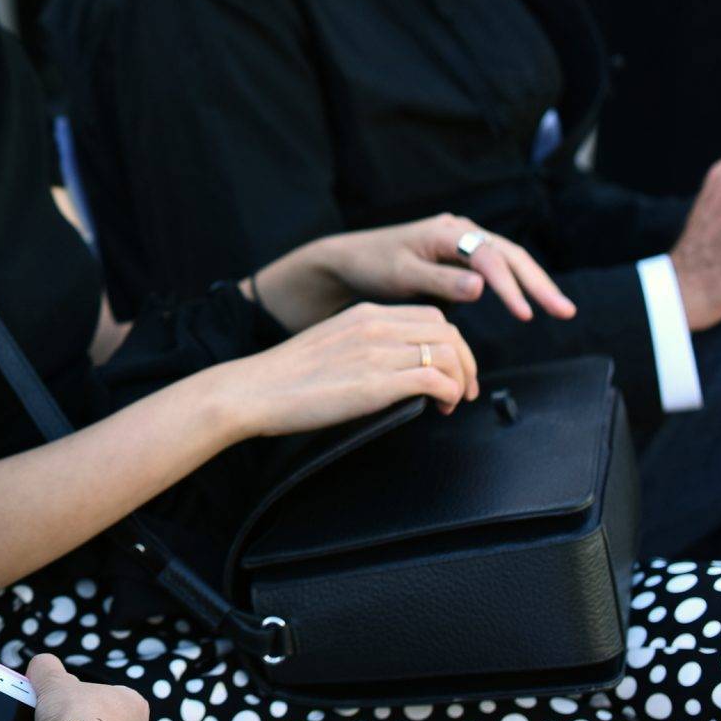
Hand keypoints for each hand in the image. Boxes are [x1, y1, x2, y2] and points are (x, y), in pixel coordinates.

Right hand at [208, 302, 477, 439]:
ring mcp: (377, 353)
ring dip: (462, 380)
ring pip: (449, 353)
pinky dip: (449, 393)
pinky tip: (440, 407)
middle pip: (449, 332)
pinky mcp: (376, 383)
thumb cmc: (283, 377)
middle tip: (465, 388)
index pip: (431, 316)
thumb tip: (394, 367)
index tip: (451, 367)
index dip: (452, 342)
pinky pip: (436, 379)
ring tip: (453, 401)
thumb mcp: (330, 344)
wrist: (253, 390)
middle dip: (467, 362)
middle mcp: (376, 326)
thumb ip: (364, 345)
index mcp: (364, 314)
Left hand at [311, 214, 575, 321]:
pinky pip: (497, 266)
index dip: (508, 286)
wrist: (349, 260)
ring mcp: (463, 241)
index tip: (524, 314)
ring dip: (534, 283)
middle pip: (510, 254)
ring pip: (508, 259)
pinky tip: (531, 301)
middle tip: (565, 311)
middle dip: (538, 283)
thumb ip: (440, 281)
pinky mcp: (461, 256)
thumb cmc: (371, 265)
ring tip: (560, 309)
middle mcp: (460, 230)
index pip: (488, 257)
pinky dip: (516, 283)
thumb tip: (482, 287)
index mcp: (446, 232)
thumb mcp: (401, 274)